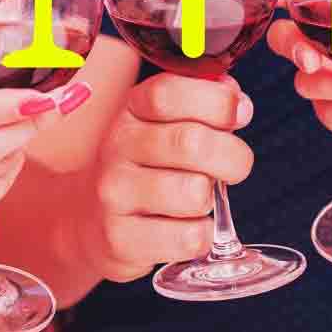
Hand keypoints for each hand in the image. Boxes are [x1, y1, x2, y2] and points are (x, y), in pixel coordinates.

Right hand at [78, 73, 254, 281]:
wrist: (91, 220)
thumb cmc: (146, 166)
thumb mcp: (165, 124)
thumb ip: (204, 105)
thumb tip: (236, 102)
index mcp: (133, 109)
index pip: (169, 93)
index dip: (216, 101)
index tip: (240, 113)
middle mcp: (118, 146)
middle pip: (191, 142)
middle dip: (233, 156)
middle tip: (235, 165)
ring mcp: (115, 193)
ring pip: (194, 192)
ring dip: (212, 199)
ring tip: (199, 197)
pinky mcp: (121, 238)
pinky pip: (188, 238)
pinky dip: (202, 235)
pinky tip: (188, 227)